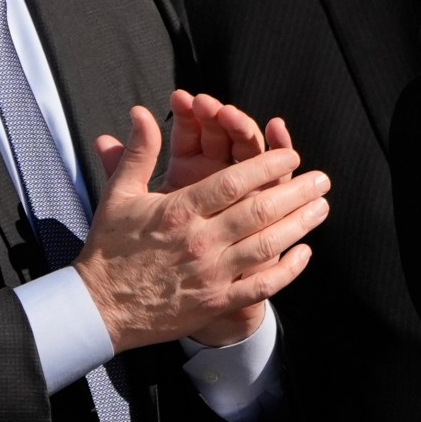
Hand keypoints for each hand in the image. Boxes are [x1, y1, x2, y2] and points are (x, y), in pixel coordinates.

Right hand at [77, 106, 328, 352]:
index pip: (233, 181)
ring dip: (299, 224)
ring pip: (266, 244)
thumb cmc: (110, 249)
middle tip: (321, 179)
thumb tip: (142, 113)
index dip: (268, 166)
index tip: (292, 156)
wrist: (99, 308)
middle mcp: (200, 241)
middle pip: (260, 210)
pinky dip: (287, 270)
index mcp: (179, 211)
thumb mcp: (119, 196)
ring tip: (321, 208)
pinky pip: (261, 286)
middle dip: (296, 192)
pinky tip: (305, 254)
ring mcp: (212, 274)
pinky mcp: (217, 301)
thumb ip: (138, 153)